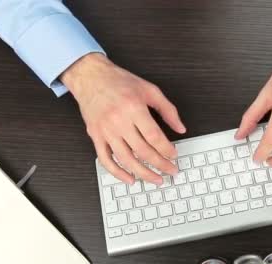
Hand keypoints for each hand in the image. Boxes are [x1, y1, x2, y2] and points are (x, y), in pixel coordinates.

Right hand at [61, 53, 185, 184]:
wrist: (91, 76)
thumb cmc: (119, 82)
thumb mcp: (149, 90)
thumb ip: (168, 109)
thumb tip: (180, 128)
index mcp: (133, 108)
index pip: (154, 137)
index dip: (166, 150)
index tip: (174, 155)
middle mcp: (118, 121)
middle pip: (142, 151)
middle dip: (160, 164)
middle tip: (171, 171)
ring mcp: (105, 131)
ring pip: (126, 159)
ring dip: (143, 173)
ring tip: (156, 179)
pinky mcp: (95, 136)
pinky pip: (105, 160)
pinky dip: (118, 173)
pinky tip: (130, 179)